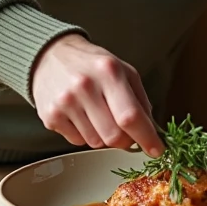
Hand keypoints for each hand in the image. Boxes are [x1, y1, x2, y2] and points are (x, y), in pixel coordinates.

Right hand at [31, 34, 164, 155]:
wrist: (51, 56)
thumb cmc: (93, 65)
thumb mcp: (123, 71)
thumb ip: (140, 100)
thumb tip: (152, 131)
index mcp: (109, 72)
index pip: (131, 116)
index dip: (146, 137)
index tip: (156, 149)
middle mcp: (85, 86)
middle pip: (114, 137)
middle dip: (125, 140)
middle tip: (125, 131)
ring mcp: (65, 102)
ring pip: (96, 142)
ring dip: (103, 136)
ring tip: (97, 114)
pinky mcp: (50, 116)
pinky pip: (77, 141)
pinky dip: (84, 134)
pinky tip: (81, 115)